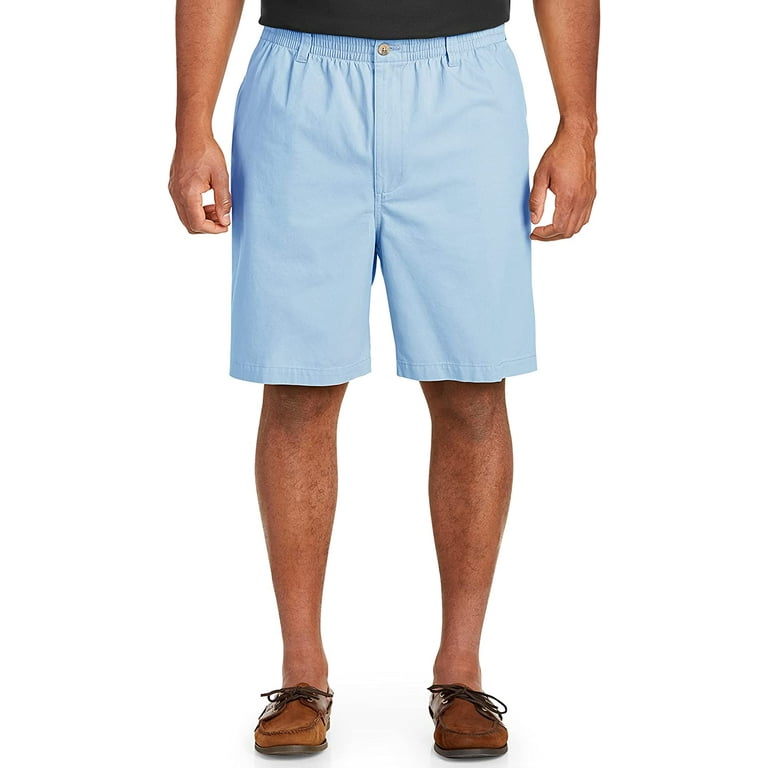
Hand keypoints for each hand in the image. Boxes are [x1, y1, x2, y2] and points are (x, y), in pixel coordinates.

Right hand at [168, 133, 231, 233]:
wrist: (192, 134)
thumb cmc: (207, 151)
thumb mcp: (221, 177)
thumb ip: (223, 201)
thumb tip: (225, 221)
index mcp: (187, 193)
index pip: (197, 223)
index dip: (213, 229)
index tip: (226, 226)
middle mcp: (176, 194)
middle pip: (190, 224)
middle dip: (208, 226)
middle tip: (223, 219)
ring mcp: (173, 190)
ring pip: (186, 217)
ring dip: (202, 219)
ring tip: (218, 210)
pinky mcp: (174, 187)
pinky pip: (183, 207)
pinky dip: (196, 210)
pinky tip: (209, 203)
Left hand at [529, 122, 595, 240]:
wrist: (578, 137)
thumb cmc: (560, 153)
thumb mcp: (540, 176)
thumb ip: (536, 200)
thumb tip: (534, 220)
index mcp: (569, 197)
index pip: (558, 228)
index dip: (544, 234)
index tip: (534, 232)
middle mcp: (582, 200)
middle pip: (568, 231)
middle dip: (551, 236)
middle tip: (538, 233)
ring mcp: (589, 197)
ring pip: (578, 227)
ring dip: (562, 231)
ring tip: (548, 229)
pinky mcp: (592, 194)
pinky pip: (585, 217)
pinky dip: (573, 223)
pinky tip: (561, 219)